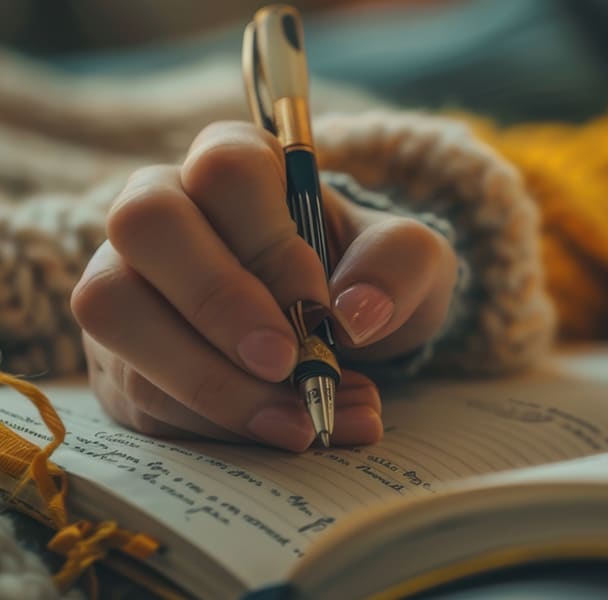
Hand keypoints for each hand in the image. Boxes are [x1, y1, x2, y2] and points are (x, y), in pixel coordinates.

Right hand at [71, 121, 458, 450]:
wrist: (340, 335)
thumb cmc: (366, 277)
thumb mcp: (411, 261)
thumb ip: (399, 265)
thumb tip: (354, 313)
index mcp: (238, 163)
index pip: (228, 171)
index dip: (271, 244)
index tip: (320, 309)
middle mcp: (165, 208)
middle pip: (144, 223)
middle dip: (216, 303)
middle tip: (285, 363)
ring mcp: (126, 279)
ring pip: (115, 310)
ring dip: (206, 379)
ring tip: (296, 424)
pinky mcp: (120, 357)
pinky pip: (135, 387)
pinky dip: (213, 424)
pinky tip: (281, 432)